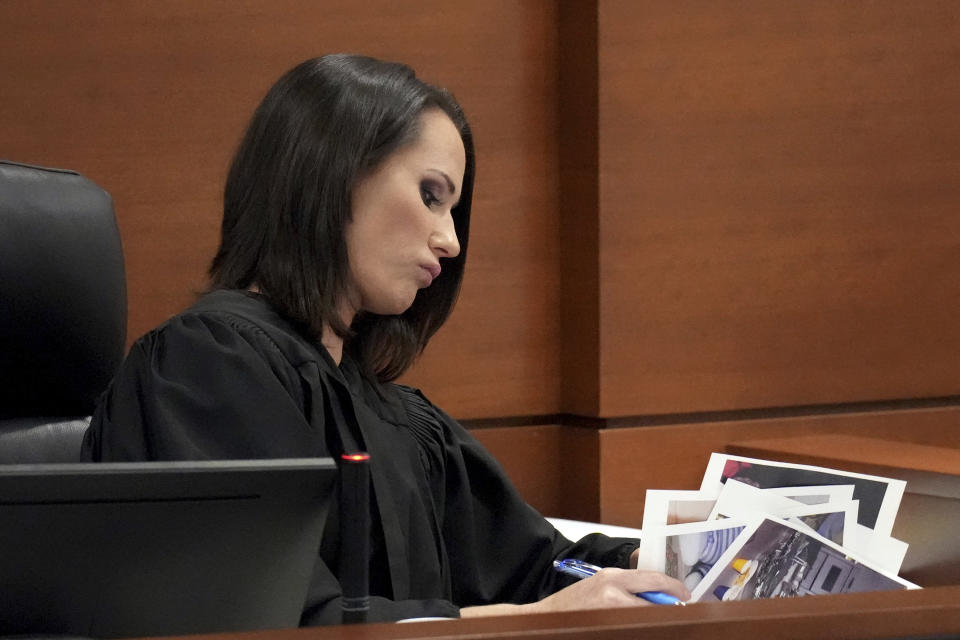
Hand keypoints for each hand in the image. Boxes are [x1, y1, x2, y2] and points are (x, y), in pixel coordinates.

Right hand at [526, 568, 690, 613]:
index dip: (674, 588)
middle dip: (669, 608)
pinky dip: (641, 628)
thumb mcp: (601, 583)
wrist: (546, 617)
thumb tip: (657, 592)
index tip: (685, 594)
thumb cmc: (574, 602)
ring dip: (655, 620)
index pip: (654, 580)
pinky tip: (639, 628)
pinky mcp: (608, 627)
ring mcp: (611, 614)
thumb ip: (627, 585)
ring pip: (648, 619)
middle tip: (678, 611)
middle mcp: (613, 594)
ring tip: (656, 621)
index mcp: (612, 578)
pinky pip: (635, 629)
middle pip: (655, 603)